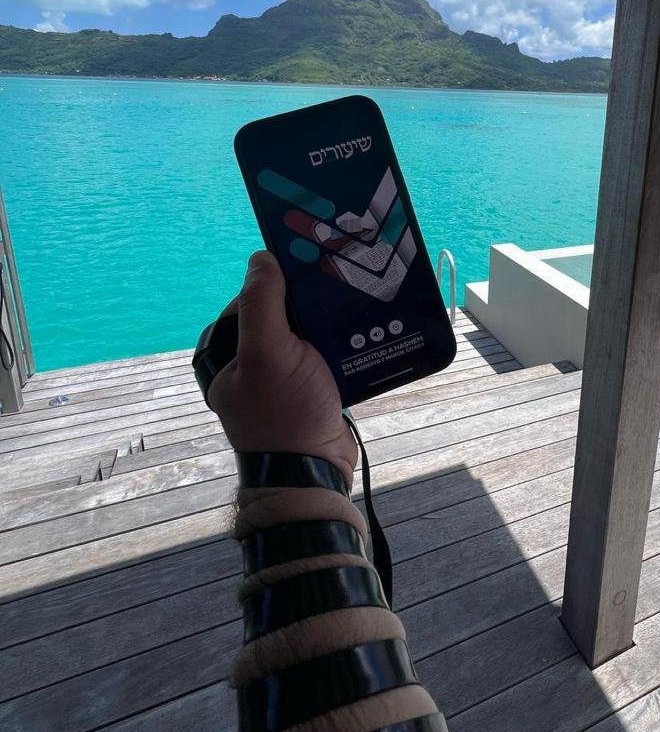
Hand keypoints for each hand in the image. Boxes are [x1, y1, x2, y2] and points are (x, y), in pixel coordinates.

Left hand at [205, 251, 357, 483]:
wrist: (314, 474)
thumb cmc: (285, 414)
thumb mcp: (268, 353)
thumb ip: (262, 304)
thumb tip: (262, 256)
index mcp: (225, 353)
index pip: (252, 299)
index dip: (280, 283)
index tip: (311, 271)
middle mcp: (248, 362)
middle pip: (282, 313)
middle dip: (308, 301)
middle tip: (340, 283)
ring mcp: (280, 377)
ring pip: (305, 331)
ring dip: (328, 319)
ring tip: (356, 301)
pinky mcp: (309, 387)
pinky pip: (324, 352)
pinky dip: (341, 341)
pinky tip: (362, 328)